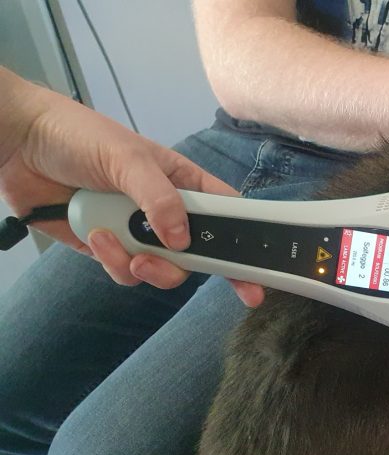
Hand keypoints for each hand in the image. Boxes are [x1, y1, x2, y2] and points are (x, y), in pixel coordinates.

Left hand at [0, 71, 263, 305]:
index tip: (257, 275)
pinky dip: (114, 262)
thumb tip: (183, 241)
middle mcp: (166, 211)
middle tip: (168, 267)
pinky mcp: (108, 249)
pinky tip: (96, 238)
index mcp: (183, 183)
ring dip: (143, 265)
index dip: (244, 244)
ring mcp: (137, 232)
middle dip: (187, 265)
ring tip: (121, 248)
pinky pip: (125, 272)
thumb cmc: (79, 136)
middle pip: (197, 252)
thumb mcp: (128, 159)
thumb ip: (159, 199)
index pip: (225, 215)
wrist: (17, 146)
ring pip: (162, 269)